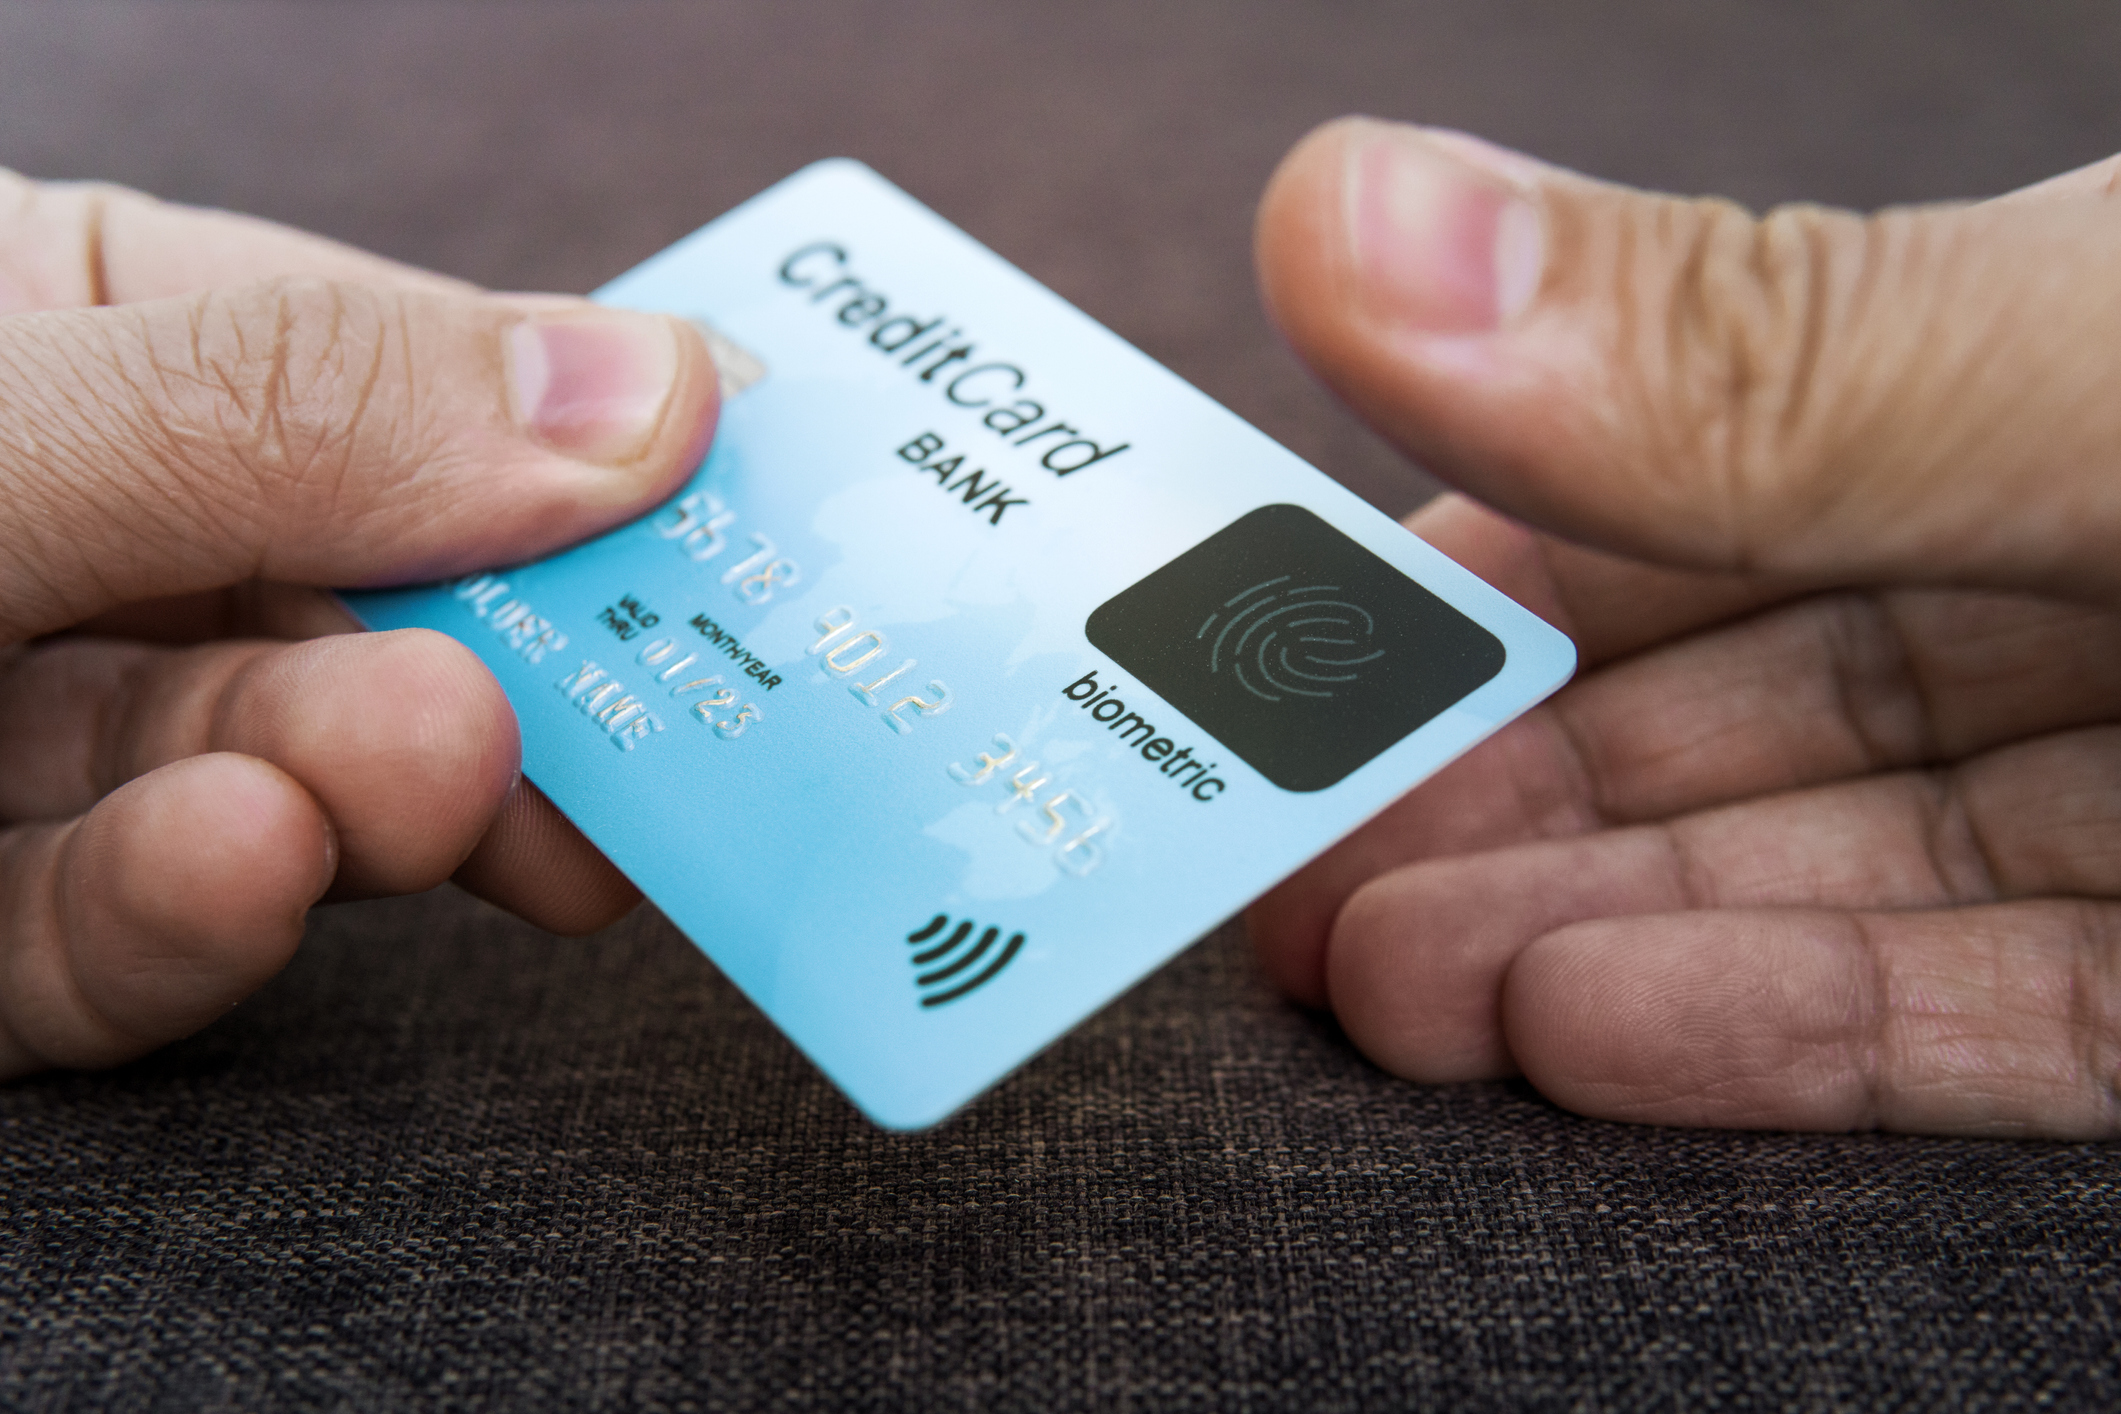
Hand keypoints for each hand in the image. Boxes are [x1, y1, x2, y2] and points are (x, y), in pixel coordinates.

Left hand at [0, 173, 718, 1076]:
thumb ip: (285, 411)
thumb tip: (644, 395)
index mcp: (81, 332)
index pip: (390, 374)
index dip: (573, 431)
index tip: (745, 491)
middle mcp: (75, 529)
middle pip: (364, 604)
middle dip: (492, 657)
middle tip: (637, 720)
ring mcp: (8, 738)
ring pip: (256, 786)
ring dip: (357, 798)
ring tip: (434, 779)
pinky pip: (101, 946)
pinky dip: (179, 931)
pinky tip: (235, 872)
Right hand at [1247, 119, 2120, 1138]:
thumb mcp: (2107, 374)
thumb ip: (1745, 348)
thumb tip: (1338, 227)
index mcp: (2042, 364)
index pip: (1702, 455)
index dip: (1480, 554)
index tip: (1285, 651)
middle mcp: (2102, 566)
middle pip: (1738, 691)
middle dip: (1488, 787)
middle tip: (1283, 875)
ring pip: (1838, 869)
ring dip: (1589, 931)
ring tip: (1380, 989)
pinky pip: (2009, 1018)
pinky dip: (1792, 1037)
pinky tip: (1581, 1033)